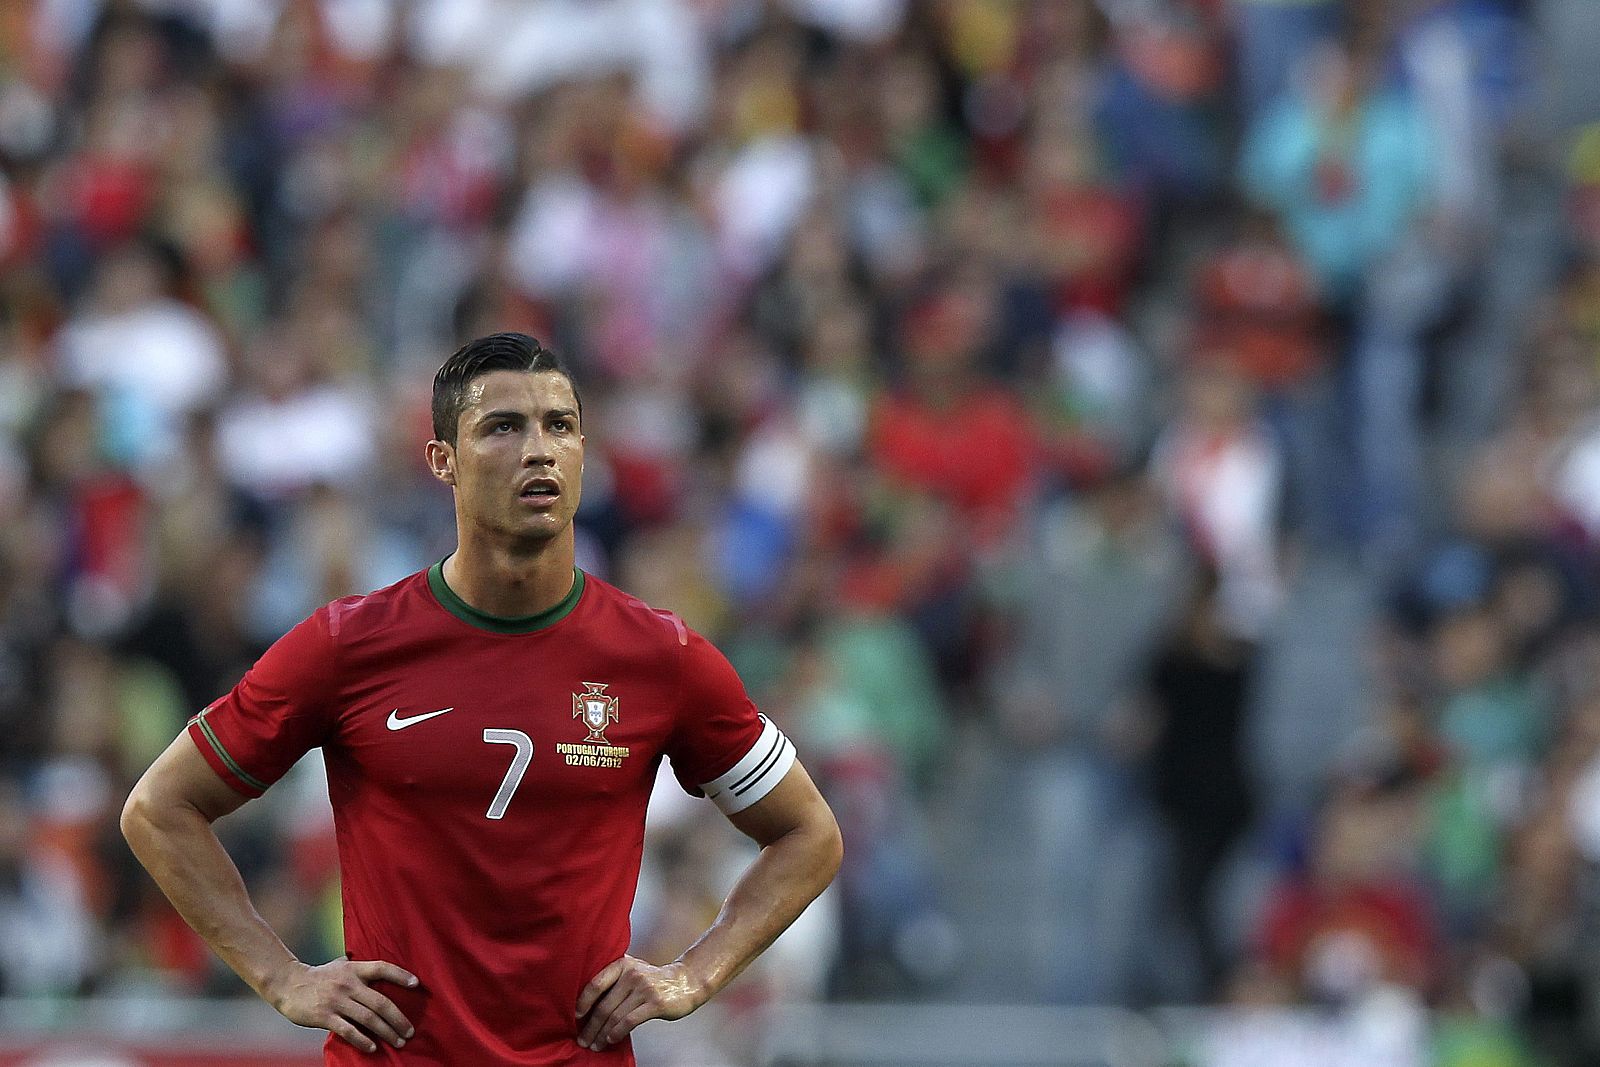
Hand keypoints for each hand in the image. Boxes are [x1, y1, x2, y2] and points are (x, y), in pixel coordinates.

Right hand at [264, 956, 418, 1053]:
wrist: (287, 984)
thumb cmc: (318, 976)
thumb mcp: (340, 965)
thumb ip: (359, 968)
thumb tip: (381, 971)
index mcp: (354, 969)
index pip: (382, 968)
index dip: (400, 975)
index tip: (417, 984)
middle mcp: (348, 984)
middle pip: (380, 1002)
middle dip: (398, 1018)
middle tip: (409, 1031)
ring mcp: (336, 1001)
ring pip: (368, 1018)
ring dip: (386, 1032)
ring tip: (398, 1041)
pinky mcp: (324, 1016)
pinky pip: (348, 1031)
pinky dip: (363, 1040)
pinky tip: (373, 1047)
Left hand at [575, 956, 706, 1050]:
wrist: (686, 982)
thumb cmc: (655, 981)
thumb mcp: (634, 971)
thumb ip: (614, 981)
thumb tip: (587, 1006)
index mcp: (623, 965)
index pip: (596, 983)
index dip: (582, 1002)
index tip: (575, 1017)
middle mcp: (632, 974)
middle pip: (604, 1006)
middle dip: (590, 1027)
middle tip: (583, 1040)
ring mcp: (644, 988)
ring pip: (615, 1016)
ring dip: (602, 1035)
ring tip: (595, 1045)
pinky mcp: (655, 1003)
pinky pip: (630, 1021)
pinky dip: (617, 1033)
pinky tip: (611, 1040)